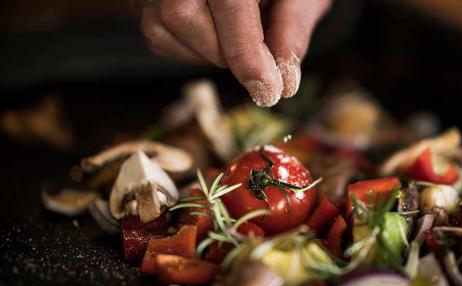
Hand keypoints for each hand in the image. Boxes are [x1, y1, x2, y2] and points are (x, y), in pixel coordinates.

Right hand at [134, 0, 330, 106]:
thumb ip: (292, 29)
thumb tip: (284, 81)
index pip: (229, 2)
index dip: (247, 54)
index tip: (267, 90)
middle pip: (182, 14)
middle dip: (225, 50)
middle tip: (258, 58)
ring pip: (164, 27)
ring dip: (208, 50)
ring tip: (237, 33)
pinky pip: (158, 34)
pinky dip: (191, 47)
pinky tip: (216, 31)